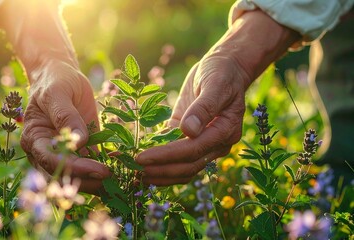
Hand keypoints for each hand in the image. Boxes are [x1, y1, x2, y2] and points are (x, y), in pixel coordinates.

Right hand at [21, 60, 110, 193]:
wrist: (62, 76)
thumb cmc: (55, 81)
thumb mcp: (58, 93)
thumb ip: (66, 116)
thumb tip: (79, 142)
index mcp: (34, 139)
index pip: (51, 161)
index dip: (74, 169)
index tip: (98, 170)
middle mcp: (46, 153)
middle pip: (64, 176)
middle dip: (88, 181)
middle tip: (113, 178)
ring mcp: (65, 154)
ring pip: (78, 177)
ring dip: (97, 182)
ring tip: (121, 179)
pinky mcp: (82, 151)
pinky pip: (91, 166)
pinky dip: (105, 170)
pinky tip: (122, 167)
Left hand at [136, 55, 247, 185]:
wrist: (227, 68)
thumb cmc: (223, 73)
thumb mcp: (215, 84)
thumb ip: (204, 107)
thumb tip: (188, 131)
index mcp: (225, 131)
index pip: (193, 150)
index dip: (167, 156)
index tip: (142, 158)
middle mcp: (216, 143)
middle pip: (187, 166)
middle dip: (160, 170)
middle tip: (132, 171)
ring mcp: (204, 143)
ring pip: (182, 168)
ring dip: (159, 174)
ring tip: (134, 176)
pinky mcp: (190, 139)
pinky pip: (175, 157)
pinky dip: (160, 163)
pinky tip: (141, 166)